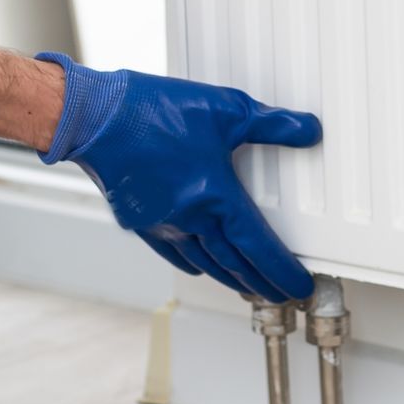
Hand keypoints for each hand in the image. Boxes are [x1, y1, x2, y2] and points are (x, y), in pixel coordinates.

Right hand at [36, 53, 322, 301]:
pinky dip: (193, 263)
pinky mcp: (139, 222)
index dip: (283, 270)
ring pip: (205, 263)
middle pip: (235, 264)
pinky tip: (200, 267)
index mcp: (216, 196)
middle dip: (262, 283)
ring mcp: (162, 224)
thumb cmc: (154, 110)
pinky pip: (173, 253)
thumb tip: (308, 129)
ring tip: (249, 288)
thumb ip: (271, 124)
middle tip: (281, 294)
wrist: (95, 117)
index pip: (259, 246)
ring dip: (230, 279)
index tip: (299, 285)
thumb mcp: (225, 109)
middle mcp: (190, 219)